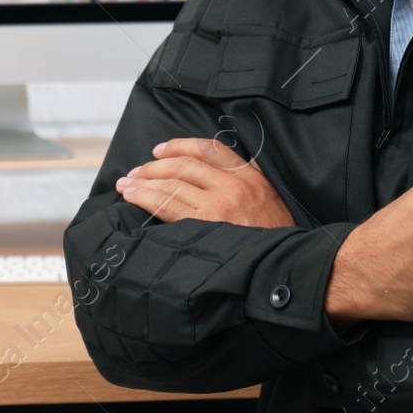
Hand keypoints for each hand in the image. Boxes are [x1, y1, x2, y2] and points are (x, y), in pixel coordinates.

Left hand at [116, 137, 296, 227]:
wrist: (286, 266)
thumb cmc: (277, 237)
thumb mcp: (271, 198)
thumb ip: (250, 179)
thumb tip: (228, 168)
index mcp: (248, 175)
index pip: (208, 148)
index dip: (178, 146)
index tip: (158, 150)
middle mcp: (232, 185)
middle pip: (183, 165)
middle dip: (153, 167)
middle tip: (134, 173)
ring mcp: (218, 205)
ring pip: (171, 184)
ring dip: (143, 183)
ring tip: (126, 186)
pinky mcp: (206, 226)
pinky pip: (168, 207)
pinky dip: (146, 200)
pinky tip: (134, 199)